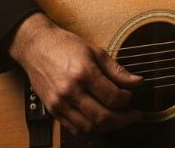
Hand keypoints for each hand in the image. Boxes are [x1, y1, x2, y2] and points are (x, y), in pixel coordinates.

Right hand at [9, 12, 143, 134]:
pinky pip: (74, 128)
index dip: (127, 100)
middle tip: (133, 116)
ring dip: (108, 127)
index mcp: (83, 73)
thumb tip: (137, 82)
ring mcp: (59, 103)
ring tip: (119, 119)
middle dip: (123, 119)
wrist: (37, 47)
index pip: (113, 97)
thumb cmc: (66, 46)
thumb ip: (117, 70)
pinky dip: (90, 128)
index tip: (131, 96)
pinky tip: (100, 121)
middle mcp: (70, 91)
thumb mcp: (96, 51)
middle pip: (102, 117)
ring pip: (89, 127)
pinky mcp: (52, 110)